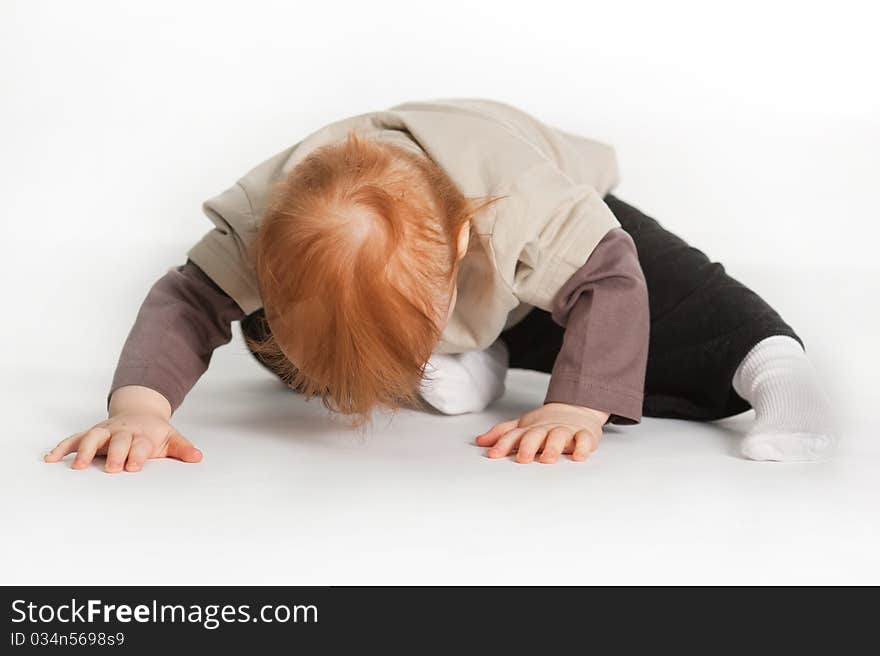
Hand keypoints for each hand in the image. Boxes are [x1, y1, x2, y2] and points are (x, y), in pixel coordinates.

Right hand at [44, 385, 201, 472]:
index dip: (137, 454)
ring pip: (93, 438)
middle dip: (114, 454)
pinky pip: (75, 439)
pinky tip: (51, 458)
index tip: (133, 466)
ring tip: (76, 466)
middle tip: (111, 468)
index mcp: (143, 434)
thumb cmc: (155, 432)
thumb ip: (182, 449)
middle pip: (117, 441)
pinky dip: (63, 448)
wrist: (140, 412)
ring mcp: (105, 432)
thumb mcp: (171, 438)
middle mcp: (122, 432)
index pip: (140, 445)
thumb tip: (197, 457)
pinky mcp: (91, 434)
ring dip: (85, 451)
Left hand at [475, 402, 609, 463]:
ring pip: (558, 436)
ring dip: (553, 447)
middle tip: (522, 459)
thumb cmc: (545, 424)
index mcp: (530, 429)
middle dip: (528, 446)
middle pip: (536, 435)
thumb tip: (480, 441)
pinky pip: (584, 440)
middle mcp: (546, 429)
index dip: (503, 444)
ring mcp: (565, 430)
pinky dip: (582, 447)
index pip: (514, 435)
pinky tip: (578, 456)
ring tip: (547, 459)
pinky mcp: (584, 434)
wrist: (575, 409)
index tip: (493, 455)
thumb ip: (502, 434)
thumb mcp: (522, 427)